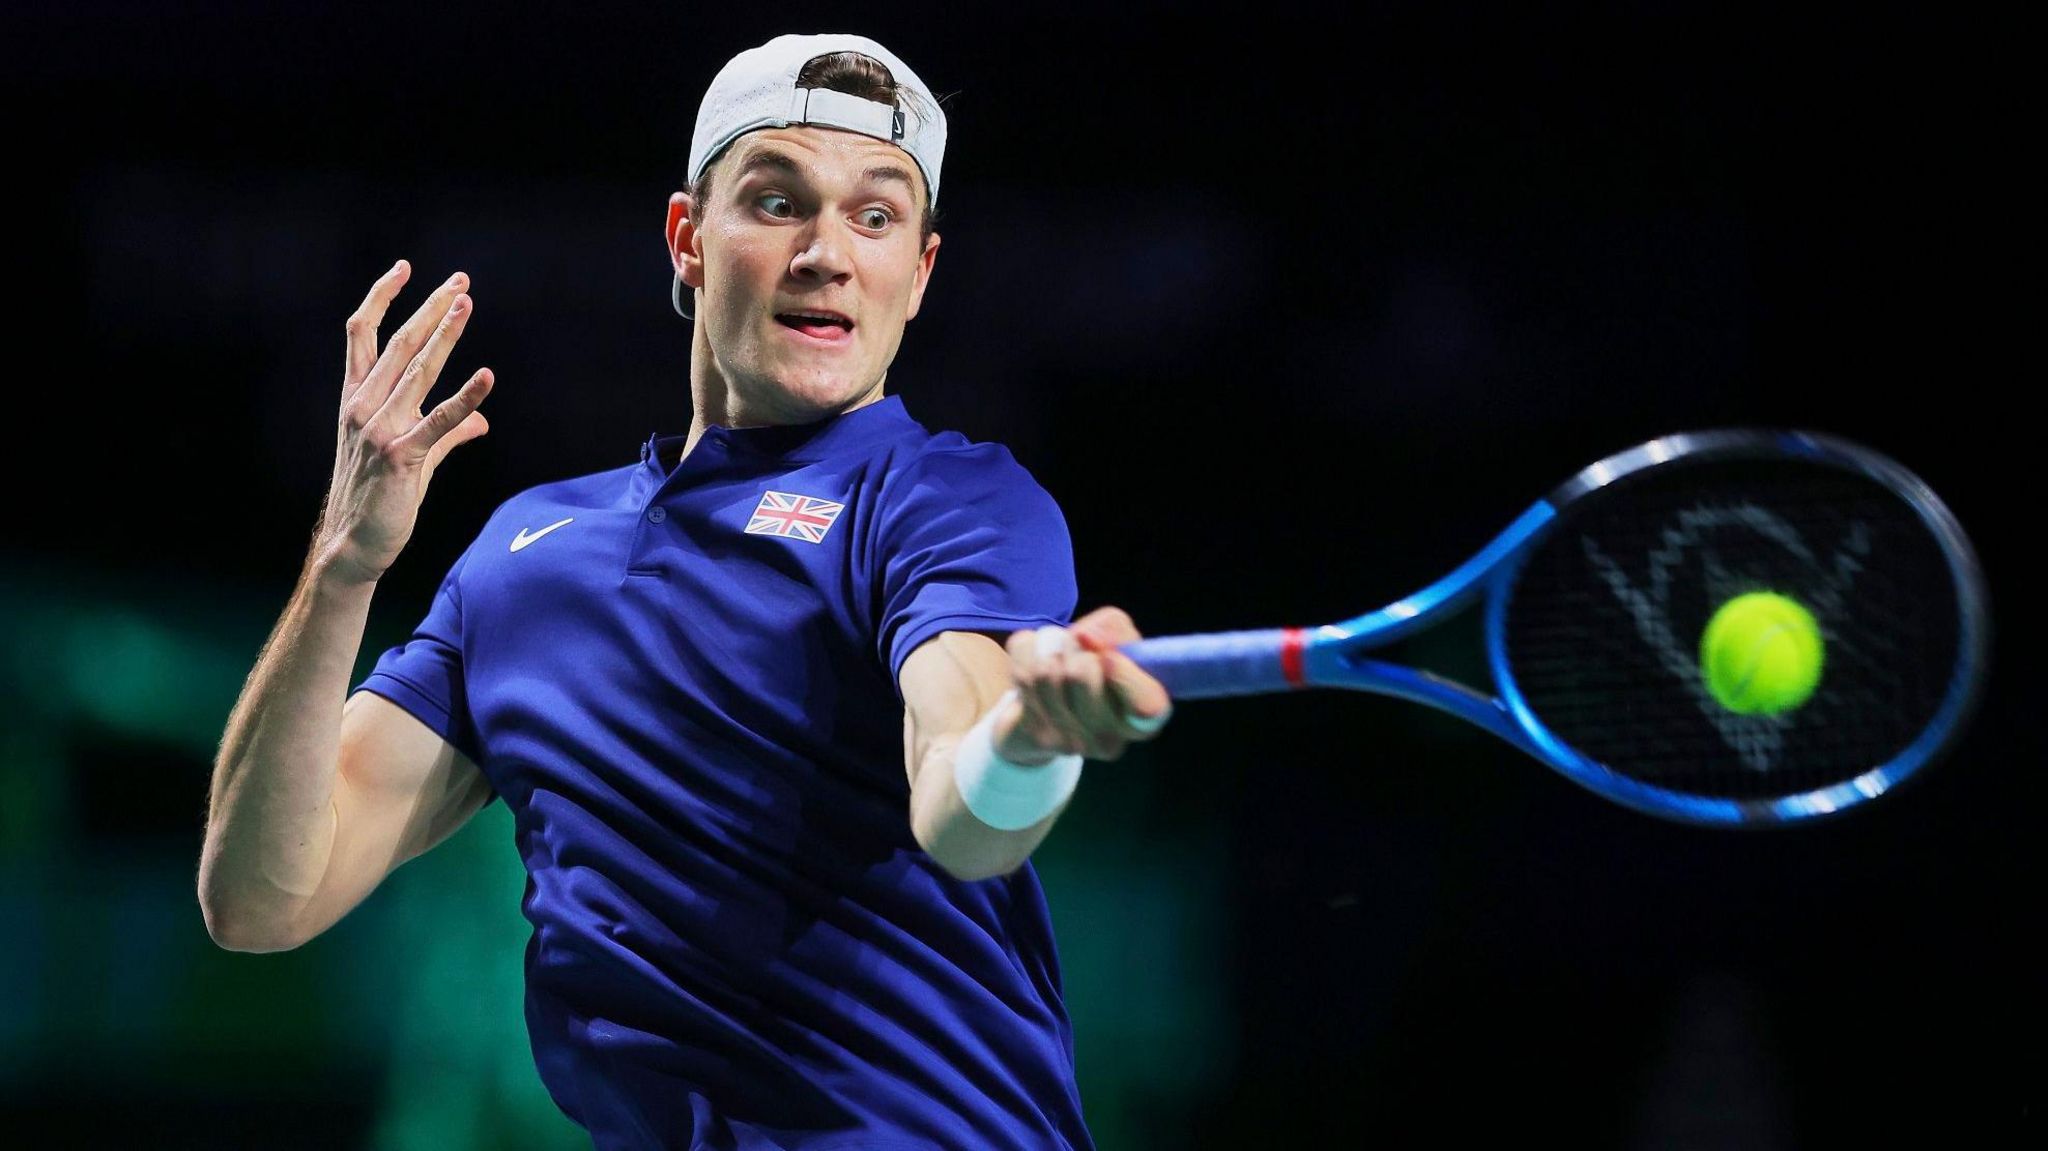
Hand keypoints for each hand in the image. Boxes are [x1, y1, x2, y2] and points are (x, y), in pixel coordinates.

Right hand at [315, 261, 494, 582]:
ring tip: (466, 304)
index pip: (362, 334)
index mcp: (357, 398)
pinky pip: (438, 422)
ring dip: (444, 335)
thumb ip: (446, 433)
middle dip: (430, 307)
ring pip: (416, 371)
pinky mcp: (400, 457)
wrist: (356, 544)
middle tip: (460, 280)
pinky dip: (465, 398)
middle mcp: (362, 407)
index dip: (382, 298)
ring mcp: (378, 431)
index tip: (404, 267)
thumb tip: (480, 420)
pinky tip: (487, 378)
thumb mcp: (415, 455)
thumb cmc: (383, 496)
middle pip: (398, 343)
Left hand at [997, 606, 1172, 762]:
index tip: (1108, 656)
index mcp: (1145, 719)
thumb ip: (1114, 628)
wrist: (1044, 706)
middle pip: (1083, 675)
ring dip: (1047, 650)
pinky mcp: (1037, 736)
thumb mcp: (1117, 640)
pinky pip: (1021, 673)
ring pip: (1046, 672)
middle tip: (1076, 653)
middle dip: (1074, 648)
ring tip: (1054, 658)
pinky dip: (1025, 655)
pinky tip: (1032, 670)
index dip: (1124, 675)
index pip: (1146, 706)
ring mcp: (1072, 743)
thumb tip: (1086, 637)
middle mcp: (1112, 740)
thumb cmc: (1093, 667)